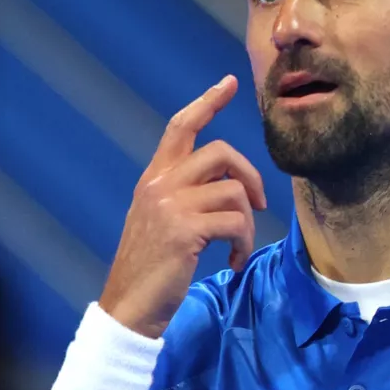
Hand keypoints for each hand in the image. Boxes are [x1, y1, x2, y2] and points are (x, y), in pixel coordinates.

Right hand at [98, 75, 266, 337]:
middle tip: (259, 204)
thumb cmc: (152, 267)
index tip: (229, 82)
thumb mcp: (160, 220)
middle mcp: (160, 184)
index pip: (180, 127)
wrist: (130, 307)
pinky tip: (232, 262)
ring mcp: (171, 206)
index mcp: (154, 178)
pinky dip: (242, 245)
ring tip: (237, 248)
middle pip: (221, 152)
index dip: (207, 102)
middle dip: (250, 176)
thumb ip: (182, 194)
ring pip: (233, 192)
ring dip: (247, 224)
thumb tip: (227, 184)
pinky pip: (236, 224)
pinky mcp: (185, 231)